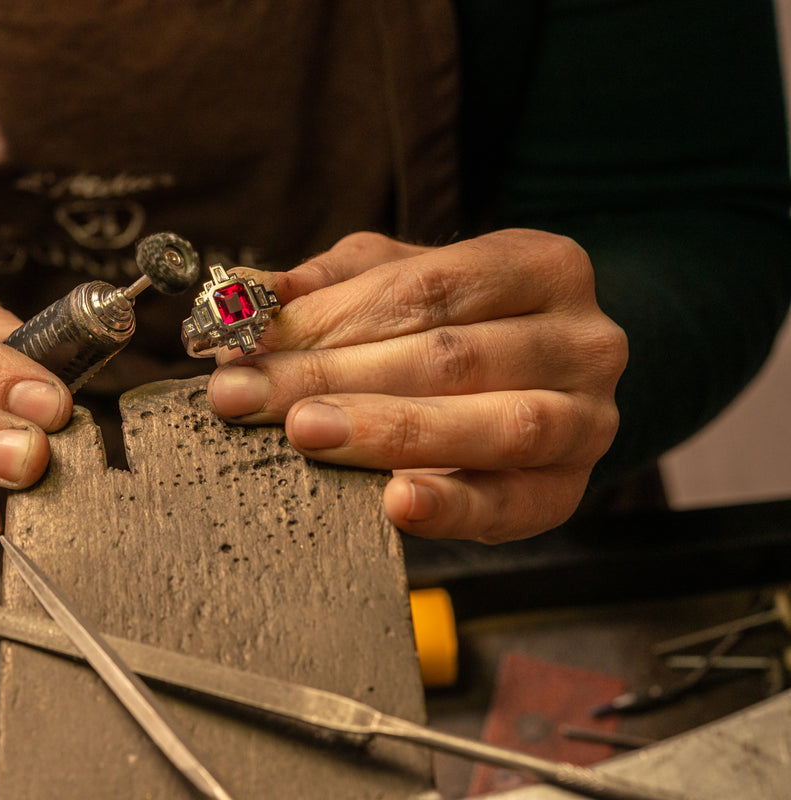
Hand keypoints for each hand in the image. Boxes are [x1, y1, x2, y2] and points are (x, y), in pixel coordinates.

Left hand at [207, 230, 626, 542]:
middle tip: (248, 395)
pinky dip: (451, 506)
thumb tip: (248, 291)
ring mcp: (586, 419)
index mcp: (541, 267)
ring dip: (389, 431)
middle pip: (450, 356)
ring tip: (306, 433)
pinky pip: (511, 504)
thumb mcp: (400, 285)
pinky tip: (395, 502)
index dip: (332, 317)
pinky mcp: (567, 491)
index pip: (427, 289)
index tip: (250, 342)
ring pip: (492, 423)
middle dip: (335, 377)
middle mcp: (582, 339)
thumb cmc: (460, 327)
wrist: (544, 384)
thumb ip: (332, 287)